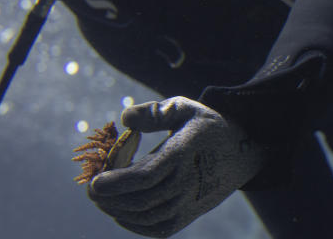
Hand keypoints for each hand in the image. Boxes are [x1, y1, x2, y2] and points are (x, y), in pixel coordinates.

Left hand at [88, 97, 264, 237]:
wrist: (242, 151)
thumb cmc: (205, 125)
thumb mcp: (183, 107)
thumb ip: (153, 112)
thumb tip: (124, 118)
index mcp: (184, 153)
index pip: (147, 175)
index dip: (118, 182)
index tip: (95, 181)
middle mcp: (188, 181)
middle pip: (142, 199)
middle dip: (111, 198)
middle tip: (90, 190)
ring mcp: (190, 202)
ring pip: (148, 216)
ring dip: (119, 211)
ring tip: (101, 199)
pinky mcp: (190, 214)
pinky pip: (160, 228)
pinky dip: (136, 225)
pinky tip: (119, 213)